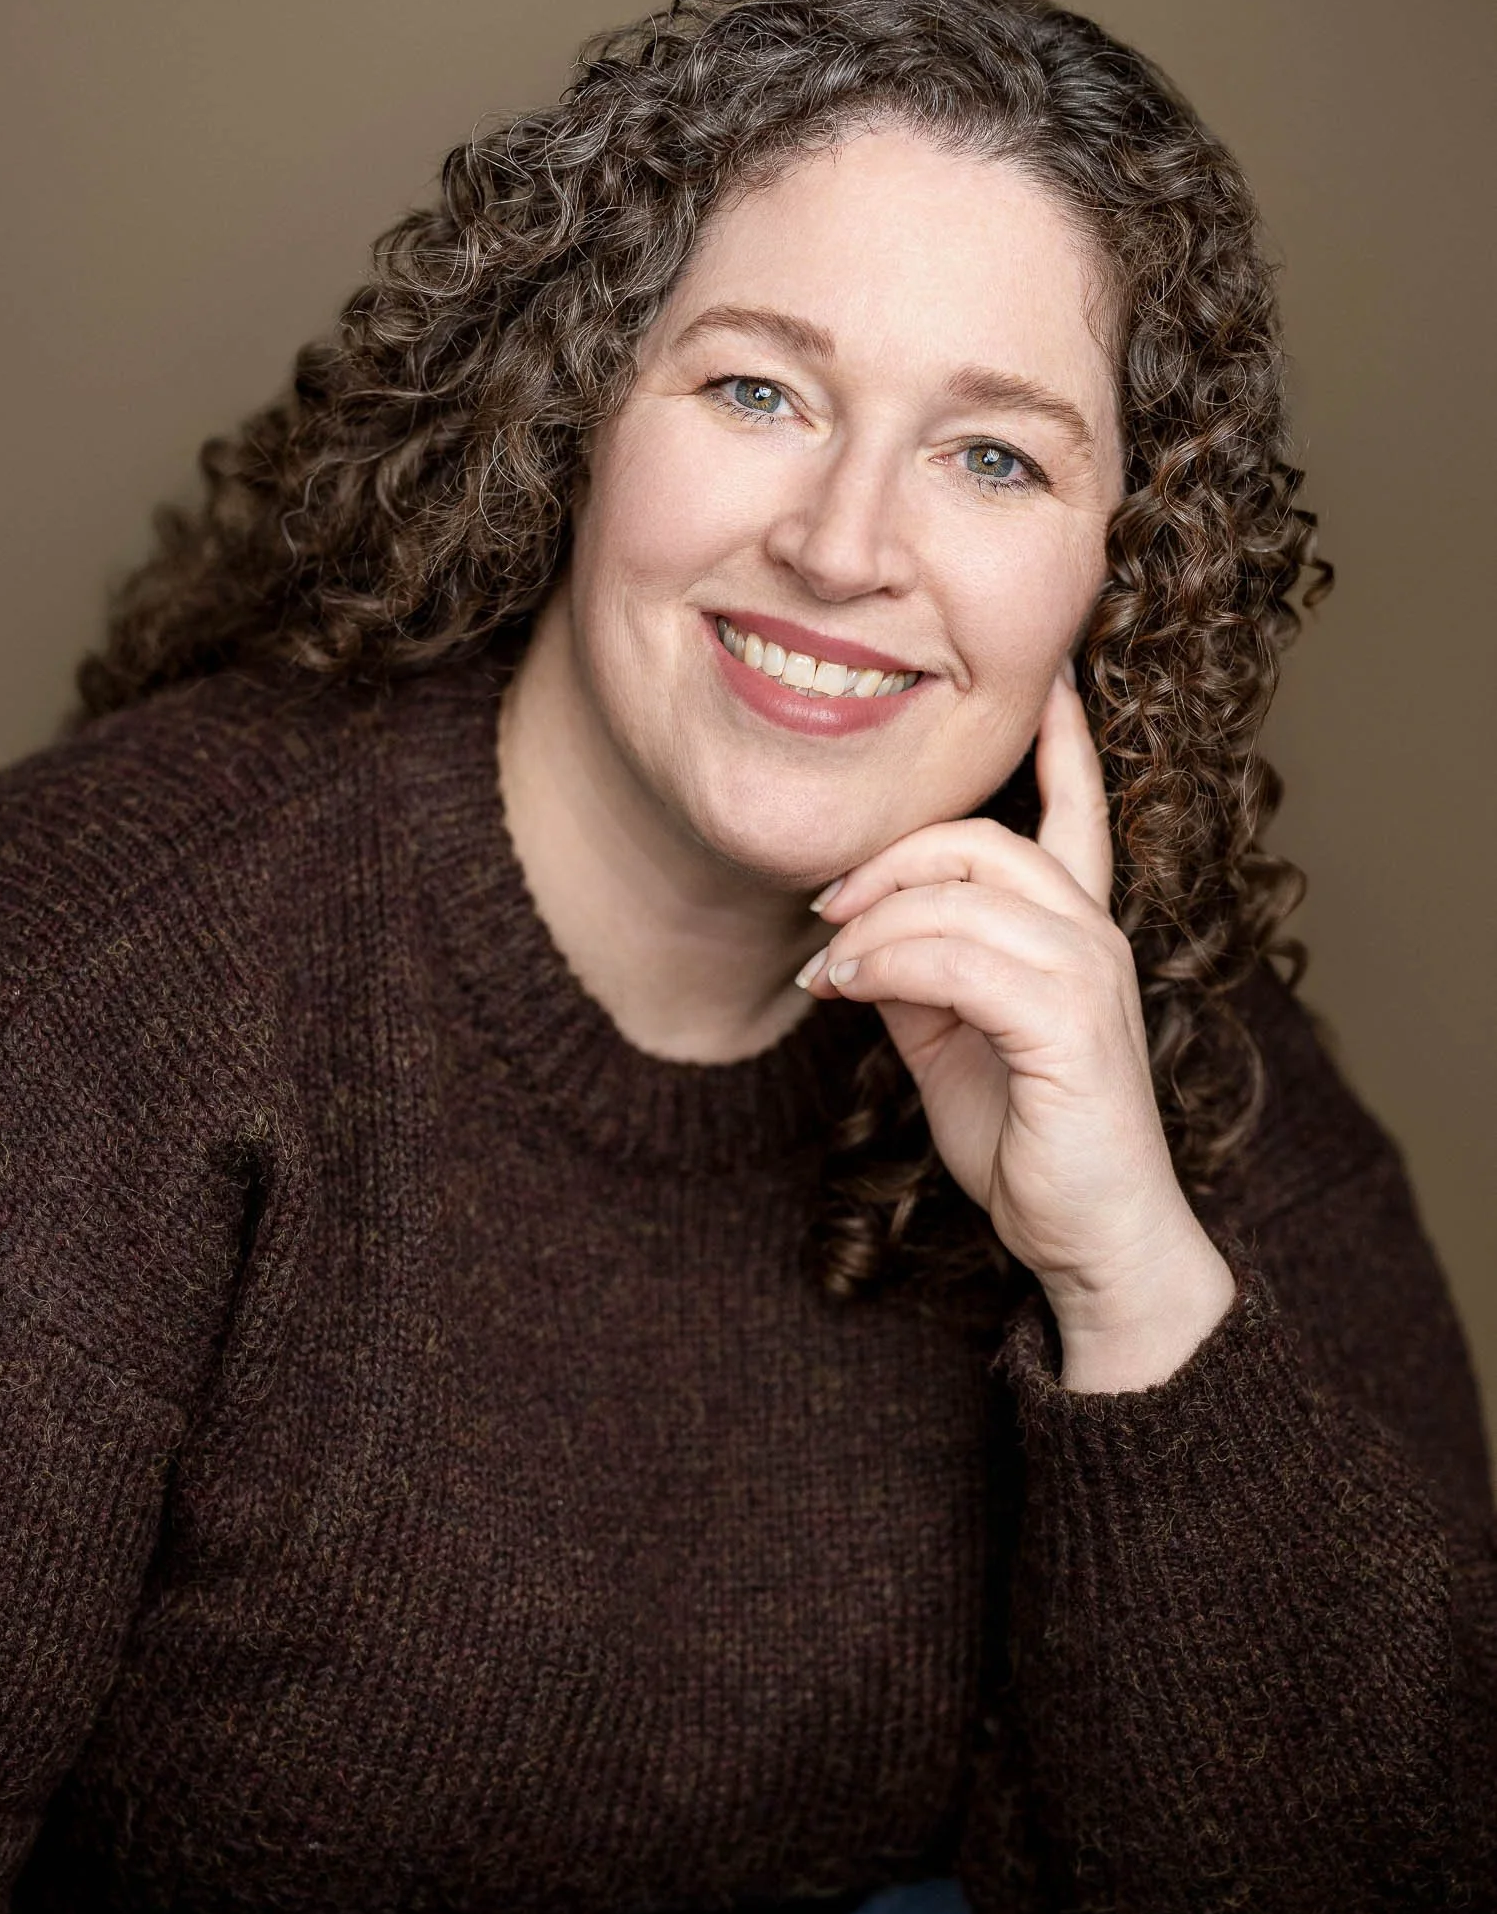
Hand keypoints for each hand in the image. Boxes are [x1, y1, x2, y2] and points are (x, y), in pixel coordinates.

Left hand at [797, 665, 1234, 1389]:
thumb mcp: (952, 1042)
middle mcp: (1092, 936)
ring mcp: (1087, 974)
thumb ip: (918, 976)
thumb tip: (853, 936)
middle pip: (979, 841)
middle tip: (822, 908)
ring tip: (827, 967)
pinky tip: (846, 987)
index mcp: (1075, 930)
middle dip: (886, 861)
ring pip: (961, 894)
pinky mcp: (1069, 1022)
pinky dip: (886, 963)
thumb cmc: (1029, 1143)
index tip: (1040, 672)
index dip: (1059, 738)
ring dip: (873, 924)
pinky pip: (957, 958)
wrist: (1089, 1240)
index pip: (1076, 809)